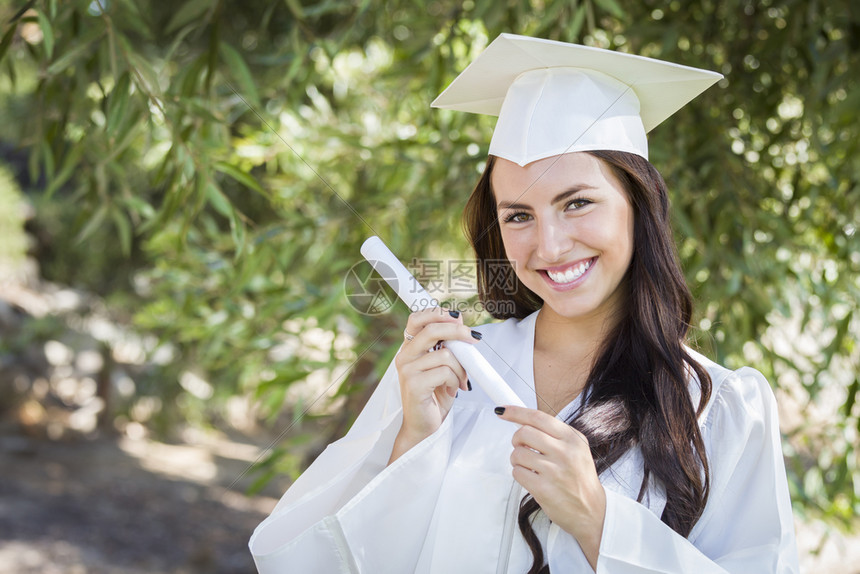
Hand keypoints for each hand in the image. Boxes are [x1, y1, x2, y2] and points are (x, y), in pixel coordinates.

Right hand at [389, 308, 478, 462]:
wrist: (423, 427)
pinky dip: (455, 381)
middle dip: (458, 331)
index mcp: (410, 349)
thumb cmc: (434, 397)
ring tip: (460, 382)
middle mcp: (404, 356)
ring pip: (445, 354)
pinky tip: (451, 391)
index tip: (458, 318)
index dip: (438, 313)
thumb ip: (448, 346)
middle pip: (432, 329)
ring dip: (461, 369)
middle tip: (474, 338)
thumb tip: (460, 322)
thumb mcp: (443, 366)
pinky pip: (445, 372)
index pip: (417, 318)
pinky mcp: (414, 385)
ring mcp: (407, 370)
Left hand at [495, 405, 605, 569]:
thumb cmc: (580, 479)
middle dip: (517, 440)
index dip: (516, 412)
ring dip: (517, 460)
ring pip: (517, 454)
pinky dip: (519, 474)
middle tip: (522, 447)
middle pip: (524, 433)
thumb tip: (522, 421)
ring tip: (530, 467)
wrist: (592, 511)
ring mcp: (554, 471)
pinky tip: (532, 478)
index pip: (538, 417)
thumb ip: (553, 434)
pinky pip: (517, 473)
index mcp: (572, 438)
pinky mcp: (544, 489)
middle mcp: (565, 452)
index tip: (502, 411)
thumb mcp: (576, 448)